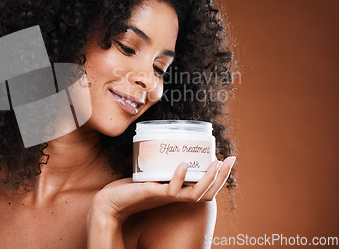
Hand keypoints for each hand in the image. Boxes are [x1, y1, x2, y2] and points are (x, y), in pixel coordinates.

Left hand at [91, 156, 235, 222]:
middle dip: (222, 176)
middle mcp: (176, 197)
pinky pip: (171, 189)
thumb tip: (168, 142)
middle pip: (207, 192)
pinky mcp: (154, 194)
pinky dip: (179, 177)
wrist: (111, 201)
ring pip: (195, 193)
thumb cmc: (130, 187)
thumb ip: (161, 164)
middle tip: (231, 159)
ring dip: (208, 178)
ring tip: (215, 163)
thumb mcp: (152, 173)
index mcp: (178, 191)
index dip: (220, 176)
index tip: (227, 159)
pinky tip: (183, 164)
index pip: (206, 188)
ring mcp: (166, 197)